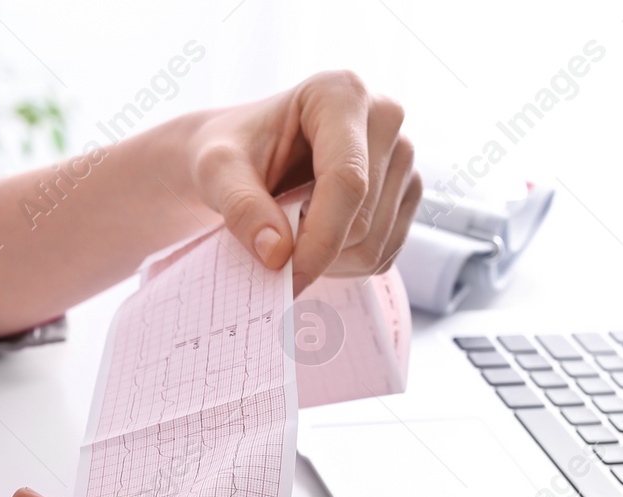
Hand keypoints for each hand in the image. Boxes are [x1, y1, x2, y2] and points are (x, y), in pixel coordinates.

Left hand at [186, 71, 421, 293]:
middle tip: (274, 241)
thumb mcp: (216, 170)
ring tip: (293, 232)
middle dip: (316, 248)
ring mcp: (404, 156)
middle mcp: (386, 117)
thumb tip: (277, 254)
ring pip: (377, 242)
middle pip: (364, 218)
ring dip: (329, 260)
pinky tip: (316, 237)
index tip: (286, 276)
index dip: (320, 238)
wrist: (246, 152)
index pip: (347, 180)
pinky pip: (383, 254)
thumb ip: (241, 207)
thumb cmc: (233, 150)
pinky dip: (345, 264)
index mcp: (342, 94)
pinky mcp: (406, 193)